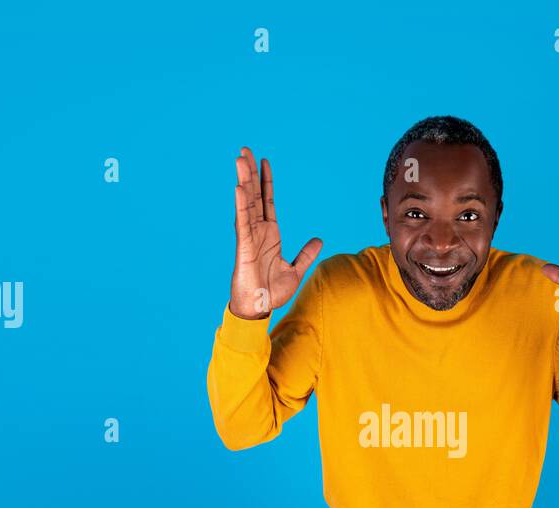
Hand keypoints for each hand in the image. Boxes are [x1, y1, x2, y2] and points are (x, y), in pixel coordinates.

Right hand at [230, 147, 322, 319]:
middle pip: (254, 195)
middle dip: (250, 172)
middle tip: (245, 150)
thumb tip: (319, 240)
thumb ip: (306, 254)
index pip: (267, 201)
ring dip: (243, 181)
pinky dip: (241, 205)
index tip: (263, 161)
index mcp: (270, 234)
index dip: (266, 181)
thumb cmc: (272, 291)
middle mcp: (258, 231)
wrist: (259, 307)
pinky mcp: (244, 247)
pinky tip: (239, 188)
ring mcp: (249, 237)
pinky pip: (242, 222)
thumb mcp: (297, 270)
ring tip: (239, 159)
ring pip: (246, 203)